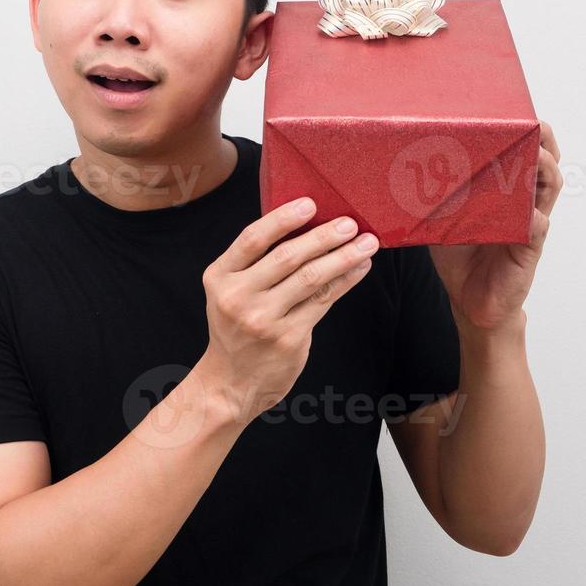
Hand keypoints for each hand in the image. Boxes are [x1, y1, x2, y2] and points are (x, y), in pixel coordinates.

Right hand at [199, 197, 379, 423]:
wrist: (231, 382)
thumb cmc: (236, 327)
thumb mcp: (230, 291)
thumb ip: (256, 264)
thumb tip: (308, 226)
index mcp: (219, 277)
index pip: (252, 239)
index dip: (283, 219)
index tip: (310, 204)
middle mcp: (237, 297)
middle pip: (287, 257)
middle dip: (324, 236)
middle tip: (349, 223)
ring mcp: (263, 319)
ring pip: (311, 278)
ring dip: (343, 257)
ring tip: (366, 243)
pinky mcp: (288, 337)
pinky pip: (323, 301)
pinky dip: (345, 281)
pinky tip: (359, 268)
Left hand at [428, 120, 563, 331]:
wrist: (470, 300)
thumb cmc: (459, 257)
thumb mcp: (442, 216)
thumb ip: (435, 193)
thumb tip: (402, 165)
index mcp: (504, 190)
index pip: (523, 152)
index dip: (524, 131)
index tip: (514, 112)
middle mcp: (523, 201)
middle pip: (546, 161)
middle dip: (543, 140)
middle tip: (534, 124)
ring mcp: (529, 223)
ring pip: (549, 187)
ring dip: (544, 169)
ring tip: (536, 155)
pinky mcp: (529, 248)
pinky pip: (538, 227)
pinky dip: (534, 217)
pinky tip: (529, 213)